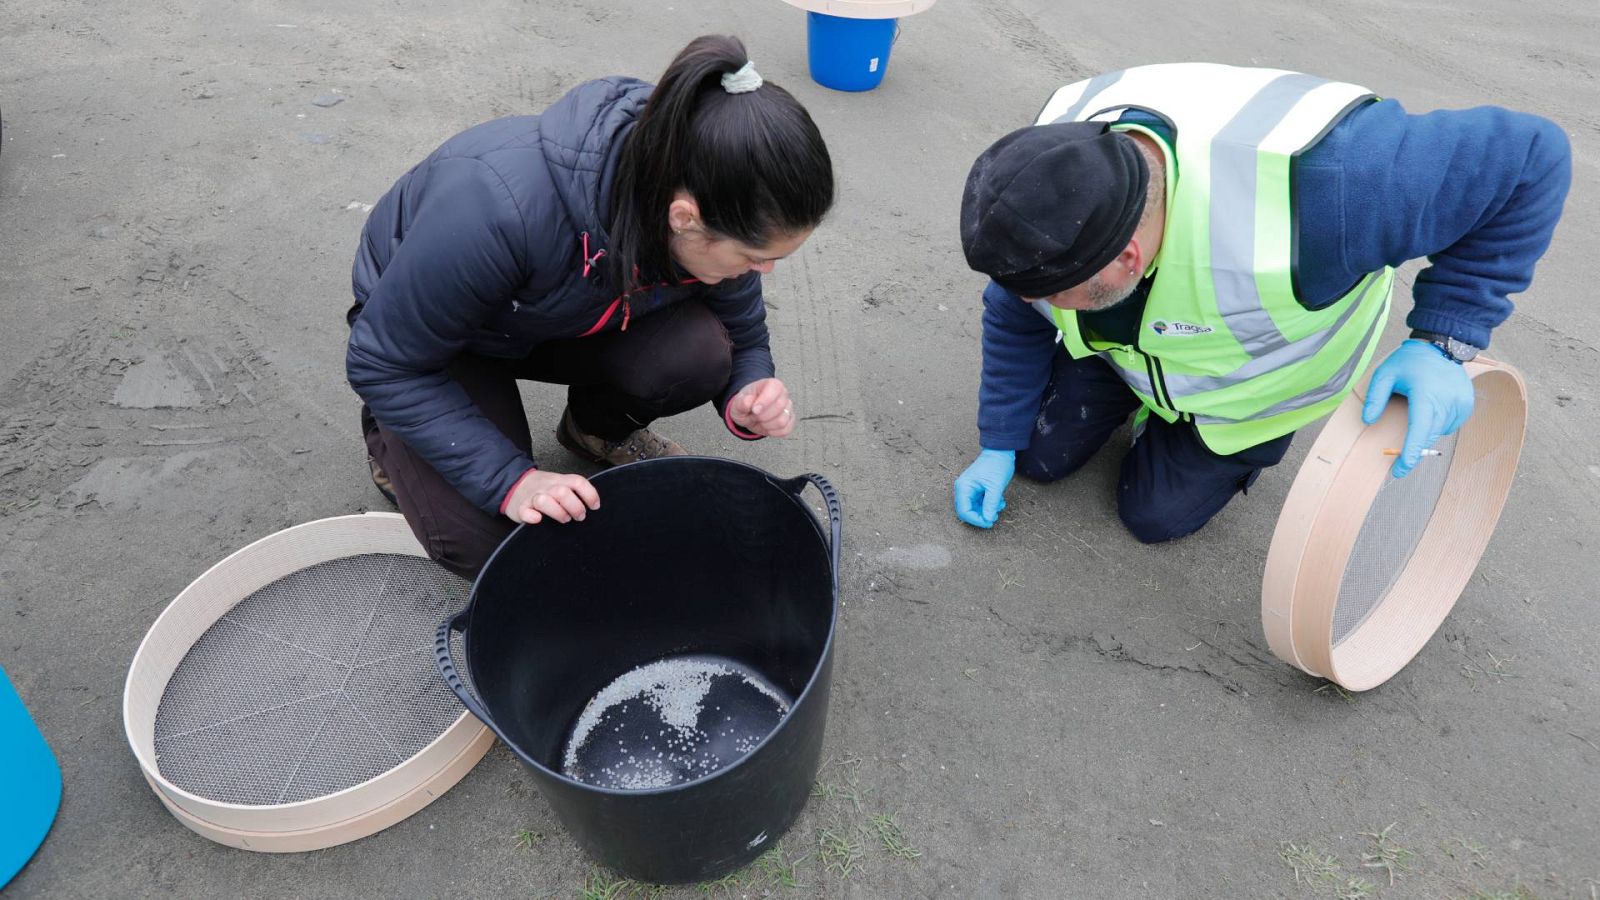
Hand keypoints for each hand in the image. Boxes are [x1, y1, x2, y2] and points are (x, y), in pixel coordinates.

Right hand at [503, 469, 600, 524]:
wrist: (514, 484)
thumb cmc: (543, 489)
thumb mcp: (559, 484)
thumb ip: (574, 491)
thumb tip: (593, 506)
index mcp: (559, 480)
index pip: (578, 482)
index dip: (590, 494)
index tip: (595, 507)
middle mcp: (547, 487)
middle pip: (563, 492)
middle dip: (575, 507)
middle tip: (579, 517)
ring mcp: (532, 496)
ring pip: (544, 500)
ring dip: (558, 512)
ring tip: (564, 519)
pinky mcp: (520, 508)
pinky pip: (525, 512)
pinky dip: (531, 516)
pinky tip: (538, 519)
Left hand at [729, 378, 795, 436]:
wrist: (750, 414)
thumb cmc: (746, 404)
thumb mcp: (738, 402)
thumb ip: (741, 402)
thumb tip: (748, 402)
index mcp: (772, 384)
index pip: (776, 388)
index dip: (765, 400)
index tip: (754, 409)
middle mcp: (783, 395)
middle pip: (779, 406)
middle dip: (762, 415)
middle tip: (754, 415)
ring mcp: (788, 408)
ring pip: (782, 421)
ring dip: (766, 425)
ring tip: (760, 420)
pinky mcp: (790, 421)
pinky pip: (785, 430)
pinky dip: (772, 432)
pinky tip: (766, 426)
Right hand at [953, 449, 1015, 528]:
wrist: (1001, 452)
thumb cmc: (996, 465)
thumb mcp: (995, 487)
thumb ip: (991, 504)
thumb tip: (988, 519)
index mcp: (964, 487)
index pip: (964, 511)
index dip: (976, 520)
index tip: (989, 522)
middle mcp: (964, 489)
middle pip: (968, 511)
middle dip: (981, 516)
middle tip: (994, 517)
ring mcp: (970, 490)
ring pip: (975, 509)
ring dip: (987, 510)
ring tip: (999, 505)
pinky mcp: (977, 490)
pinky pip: (980, 503)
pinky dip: (990, 505)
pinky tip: (999, 501)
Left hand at [1361, 339, 1475, 477]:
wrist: (1442, 346)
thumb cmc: (1410, 361)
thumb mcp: (1384, 373)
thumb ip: (1375, 397)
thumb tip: (1368, 421)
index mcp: (1426, 394)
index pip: (1418, 429)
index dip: (1410, 452)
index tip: (1400, 469)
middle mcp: (1447, 401)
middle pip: (1428, 436)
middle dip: (1413, 448)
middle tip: (1398, 459)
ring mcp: (1460, 404)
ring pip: (1438, 432)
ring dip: (1425, 430)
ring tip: (1419, 406)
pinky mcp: (1467, 406)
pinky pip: (1449, 425)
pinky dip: (1438, 423)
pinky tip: (1432, 406)